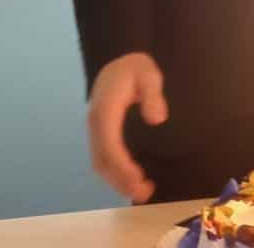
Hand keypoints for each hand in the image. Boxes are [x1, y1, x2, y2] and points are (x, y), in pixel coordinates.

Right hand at [87, 52, 168, 201]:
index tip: (139, 178)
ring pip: (99, 162)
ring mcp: (95, 129)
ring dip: (116, 180)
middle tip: (144, 192)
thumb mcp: (147, 73)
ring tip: (142, 192)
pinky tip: (131, 180)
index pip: (110, 144)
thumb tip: (157, 119)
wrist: (117, 60)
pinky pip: (102, 158)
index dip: (122, 165)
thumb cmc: (134, 68)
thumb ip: (152, 93)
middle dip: (120, 180)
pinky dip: (113, 173)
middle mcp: (95, 123)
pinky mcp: (99, 133)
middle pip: (102, 159)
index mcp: (105, 110)